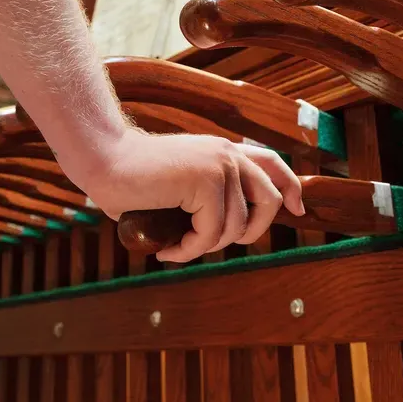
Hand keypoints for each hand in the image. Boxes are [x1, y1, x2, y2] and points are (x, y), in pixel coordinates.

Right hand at [76, 128, 304, 262]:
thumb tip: (234, 225)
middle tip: (210, 244)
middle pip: (269, 201)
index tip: (297, 209)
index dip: (290, 187)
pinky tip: (168, 250)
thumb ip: (208, 195)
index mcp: (224, 151)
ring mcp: (219, 165)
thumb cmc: (134, 179)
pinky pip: (211, 234)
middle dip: (249, 234)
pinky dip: (189, 250)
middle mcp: (228, 154)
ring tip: (177, 246)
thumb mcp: (181, 183)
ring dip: (205, 247)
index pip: (272, 164)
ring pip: (235, 227)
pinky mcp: (206, 181)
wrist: (105, 161)